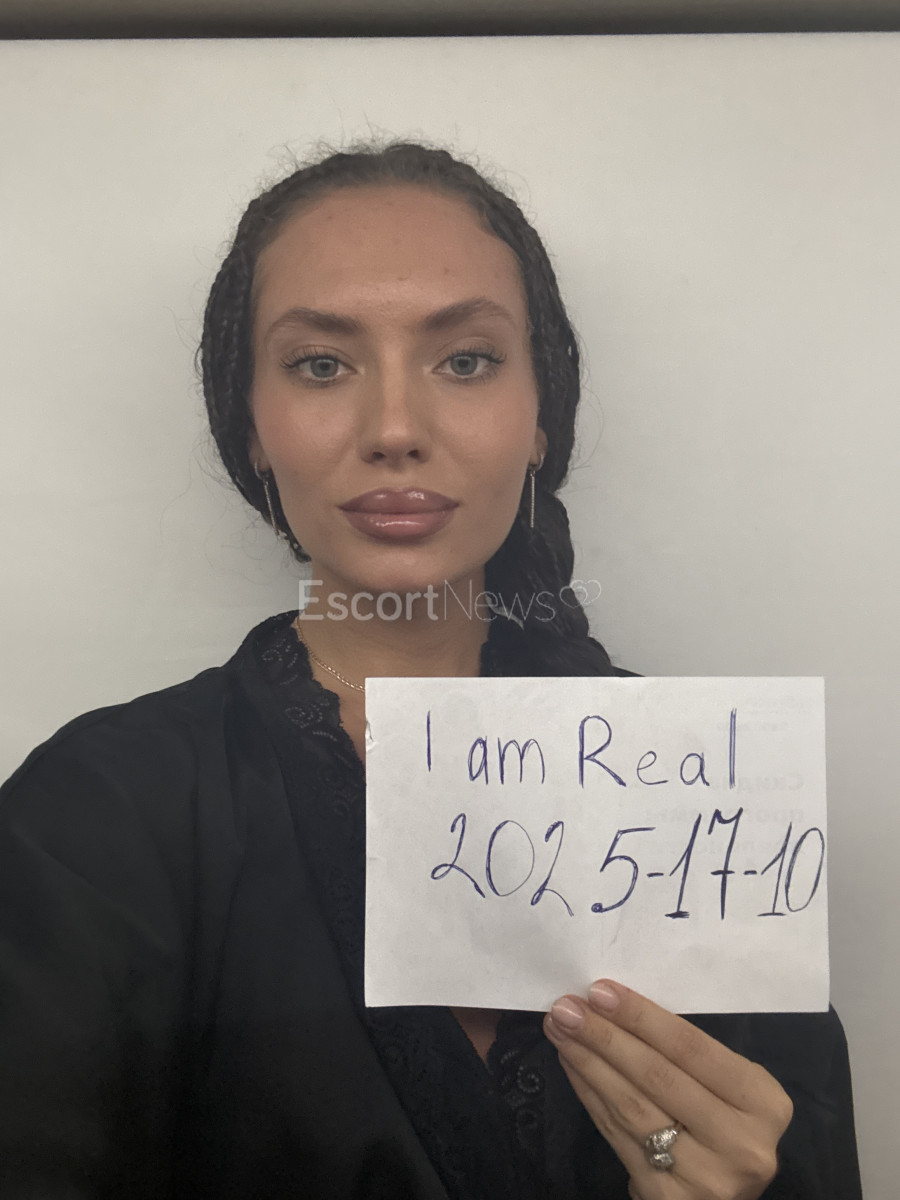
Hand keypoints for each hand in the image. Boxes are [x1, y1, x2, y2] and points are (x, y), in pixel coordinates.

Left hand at [543, 980, 792, 1199]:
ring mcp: (706, 1176)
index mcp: (763, 1103)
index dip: (641, 1017)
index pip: (692, 1048)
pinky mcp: (667, 1197)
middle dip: (605, 1036)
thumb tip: (616, 1005)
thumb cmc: (723, 1125)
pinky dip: (590, 1094)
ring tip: (560, 1030)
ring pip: (632, 1106)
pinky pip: (617, 1134)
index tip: (599, 991)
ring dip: (588, 1062)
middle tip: (566, 1007)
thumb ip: (688, 1056)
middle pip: (657, 1076)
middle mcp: (742, 1143)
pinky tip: (573, 1066)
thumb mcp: (727, 1089)